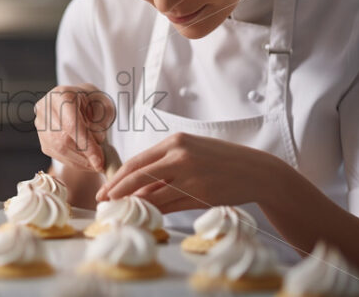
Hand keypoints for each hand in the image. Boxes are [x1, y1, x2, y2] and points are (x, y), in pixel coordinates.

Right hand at [35, 83, 115, 171]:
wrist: (79, 102)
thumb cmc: (92, 102)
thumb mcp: (104, 105)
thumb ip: (101, 121)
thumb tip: (96, 141)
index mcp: (61, 95)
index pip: (71, 124)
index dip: (86, 144)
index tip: (99, 159)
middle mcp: (46, 108)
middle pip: (63, 138)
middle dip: (84, 155)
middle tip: (100, 163)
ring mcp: (41, 124)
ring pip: (58, 149)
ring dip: (79, 161)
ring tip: (95, 164)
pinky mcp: (42, 138)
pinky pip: (56, 155)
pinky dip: (73, 162)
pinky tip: (85, 162)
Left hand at [95, 132, 280, 212]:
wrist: (255, 170)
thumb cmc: (220, 160)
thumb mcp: (191, 152)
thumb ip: (164, 166)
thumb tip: (136, 187)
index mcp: (175, 142)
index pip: (136, 162)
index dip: (117, 179)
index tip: (105, 190)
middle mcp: (180, 156)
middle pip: (137, 176)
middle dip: (116, 191)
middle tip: (103, 203)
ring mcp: (189, 176)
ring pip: (152, 195)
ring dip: (135, 205)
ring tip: (122, 212)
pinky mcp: (199, 194)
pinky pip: (169, 206)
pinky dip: (155, 211)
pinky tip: (146, 216)